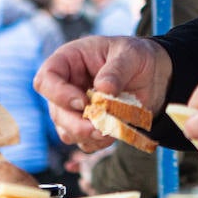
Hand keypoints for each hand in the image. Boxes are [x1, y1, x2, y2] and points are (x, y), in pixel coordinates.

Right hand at [34, 36, 172, 151]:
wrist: (151, 76)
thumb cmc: (134, 57)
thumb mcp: (130, 54)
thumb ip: (117, 69)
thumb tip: (103, 88)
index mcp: (68, 61)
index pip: (46, 79)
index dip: (58, 94)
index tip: (83, 102)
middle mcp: (66, 87)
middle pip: (55, 112)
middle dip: (76, 124)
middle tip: (100, 128)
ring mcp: (73, 109)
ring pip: (67, 132)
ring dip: (88, 136)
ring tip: (112, 130)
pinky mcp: (86, 125)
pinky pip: (84, 142)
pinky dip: (98, 143)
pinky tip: (114, 134)